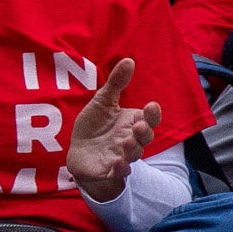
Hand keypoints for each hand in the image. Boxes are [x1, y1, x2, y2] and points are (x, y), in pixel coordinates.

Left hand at [59, 62, 146, 203]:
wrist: (80, 153)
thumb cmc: (95, 127)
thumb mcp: (103, 102)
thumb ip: (117, 83)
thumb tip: (128, 59)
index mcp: (133, 123)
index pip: (149, 119)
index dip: (153, 114)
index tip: (151, 105)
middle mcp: (131, 140)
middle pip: (145, 137)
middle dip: (144, 131)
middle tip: (139, 125)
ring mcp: (122, 156)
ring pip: (134, 154)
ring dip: (133, 149)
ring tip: (128, 141)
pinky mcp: (110, 171)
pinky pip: (119, 172)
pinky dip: (121, 169)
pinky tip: (119, 163)